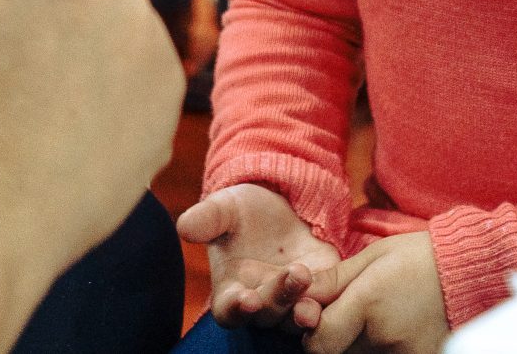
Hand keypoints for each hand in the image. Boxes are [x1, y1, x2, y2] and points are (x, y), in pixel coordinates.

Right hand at [178, 184, 345, 330]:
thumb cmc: (242, 210)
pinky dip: (328, 298)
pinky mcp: (322, 287)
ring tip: (310, 282)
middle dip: (280, 299)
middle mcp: (262, 301)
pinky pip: (326, 301)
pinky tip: (333, 287)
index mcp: (232, 290)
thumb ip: (206, 219)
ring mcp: (292, 298)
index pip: (230, 312)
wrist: (281, 201)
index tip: (248, 299)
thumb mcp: (224, 208)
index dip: (238, 309)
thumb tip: (183, 227)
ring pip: (296, 315)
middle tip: (293, 276)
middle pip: (269, 315)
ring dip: (305, 305)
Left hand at [307, 231, 446, 353]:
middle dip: (333, 336)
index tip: (319, 315)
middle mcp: (384, 337)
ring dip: (355, 344)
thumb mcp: (373, 257)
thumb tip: (297, 295)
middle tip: (349, 314)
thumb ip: (333, 280)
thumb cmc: (419, 258)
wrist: (470, 273)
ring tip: (376, 319)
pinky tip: (390, 330)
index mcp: (369, 303)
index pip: (318, 341)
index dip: (312, 330)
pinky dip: (377, 349)